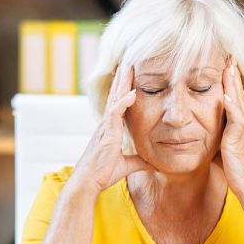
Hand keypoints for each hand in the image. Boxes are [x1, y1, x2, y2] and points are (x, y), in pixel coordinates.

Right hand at [70, 64, 152, 194]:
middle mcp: (106, 124)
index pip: (118, 104)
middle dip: (122, 79)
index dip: (124, 89)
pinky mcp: (106, 133)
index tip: (130, 76)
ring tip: (129, 67)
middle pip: (115, 95)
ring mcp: (105, 127)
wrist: (89, 182)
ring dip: (122, 83)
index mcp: (110, 129)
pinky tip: (132, 93)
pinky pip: (115, 113)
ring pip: (114, 99)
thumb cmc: (102, 173)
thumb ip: (139, 162)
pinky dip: (124, 102)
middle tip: (129, 61)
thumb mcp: (126, 166)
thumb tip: (154, 164)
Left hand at [215, 55, 243, 198]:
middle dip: (232, 76)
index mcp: (236, 127)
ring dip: (232, 85)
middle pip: (236, 96)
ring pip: (237, 103)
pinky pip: (236, 122)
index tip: (223, 67)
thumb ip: (214, 142)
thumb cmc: (237, 174)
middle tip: (229, 56)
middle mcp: (240, 126)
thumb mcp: (222, 153)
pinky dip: (231, 108)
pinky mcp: (238, 141)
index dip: (228, 84)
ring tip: (229, 67)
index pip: (232, 100)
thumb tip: (201, 138)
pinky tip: (225, 96)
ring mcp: (241, 132)